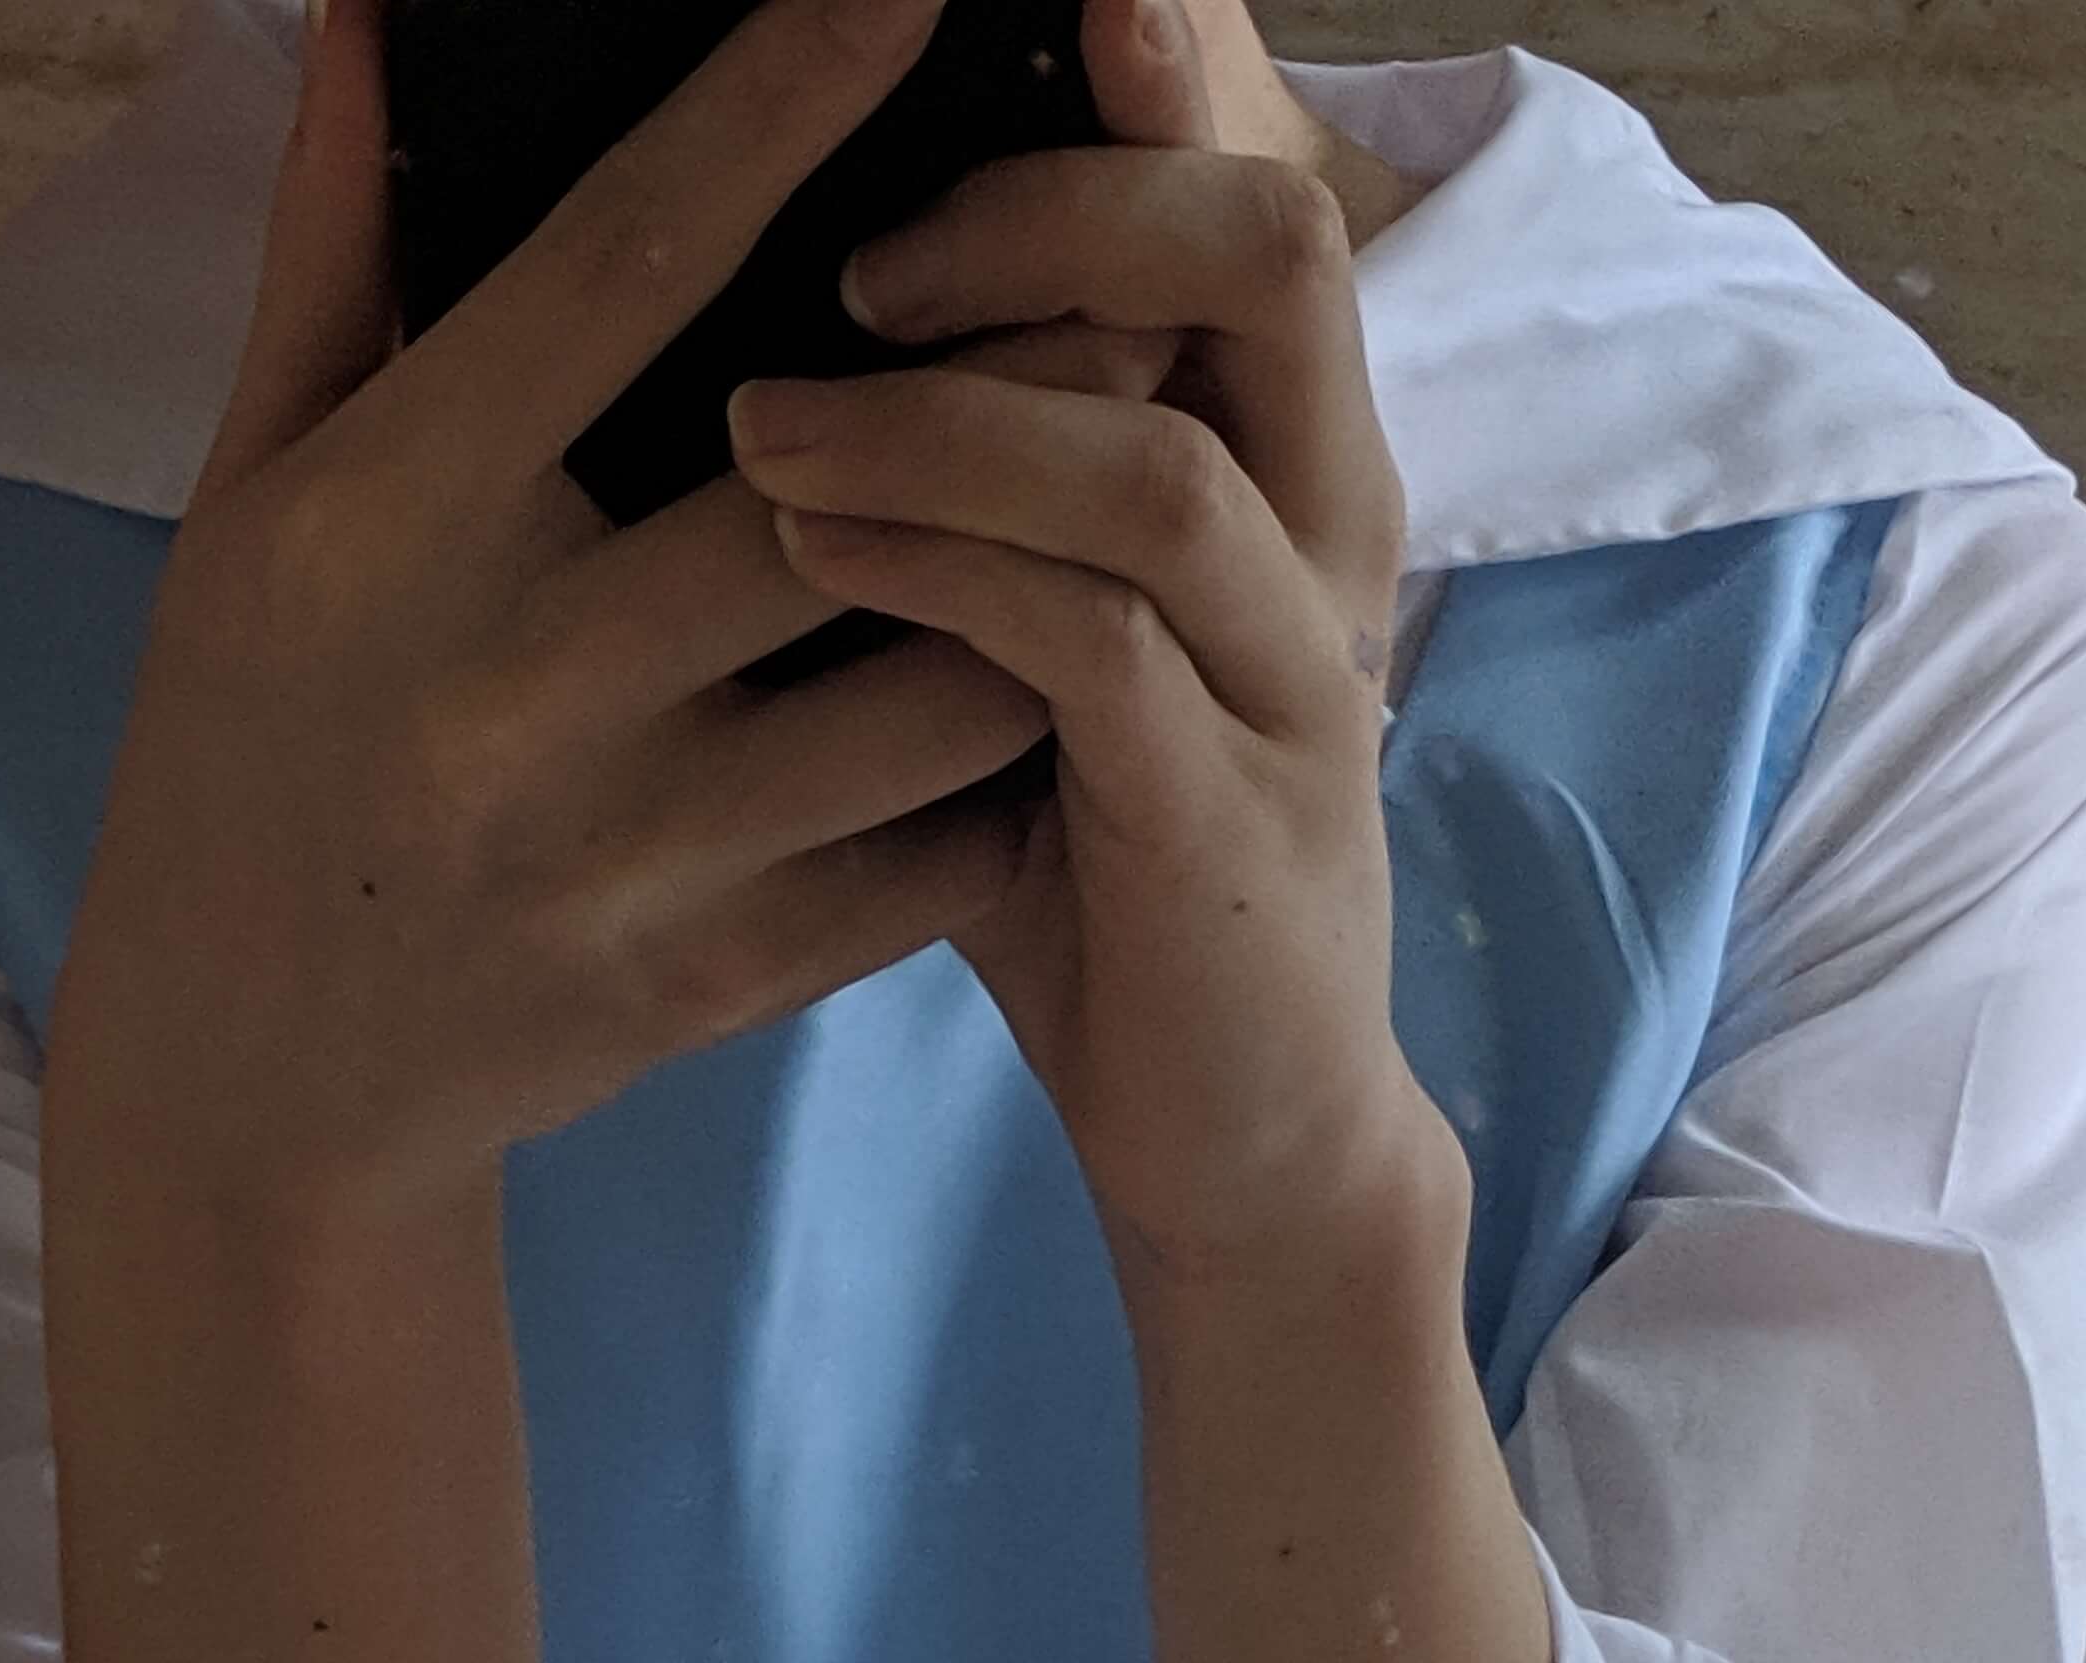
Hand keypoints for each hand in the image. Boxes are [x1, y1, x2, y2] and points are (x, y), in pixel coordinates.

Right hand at [44, 0, 1187, 1241]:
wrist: (250, 1079)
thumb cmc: (248, 741)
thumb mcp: (254, 491)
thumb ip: (337, 250)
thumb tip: (376, 5)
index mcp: (393, 523)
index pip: (619, 272)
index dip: (778, 107)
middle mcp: (513, 687)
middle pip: (836, 487)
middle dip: (1010, 373)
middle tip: (1139, 271)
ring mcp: (624, 853)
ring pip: (929, 693)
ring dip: (1056, 586)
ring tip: (1143, 492)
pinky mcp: (705, 984)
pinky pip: (926, 866)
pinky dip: (1017, 778)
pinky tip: (1077, 700)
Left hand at [723, 0, 1466, 1290]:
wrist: (1233, 1133)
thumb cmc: (1095, 864)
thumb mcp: (1030, 625)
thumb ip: (964, 465)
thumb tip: (765, 303)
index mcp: (1285, 455)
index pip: (1251, 191)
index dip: (1163, 66)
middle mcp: (1324, 531)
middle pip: (1265, 252)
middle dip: (1060, 191)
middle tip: (852, 237)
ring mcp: (1293, 678)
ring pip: (1161, 453)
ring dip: (949, 404)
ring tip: (761, 410)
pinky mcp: (1226, 820)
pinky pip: (1095, 645)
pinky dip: (941, 568)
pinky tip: (809, 535)